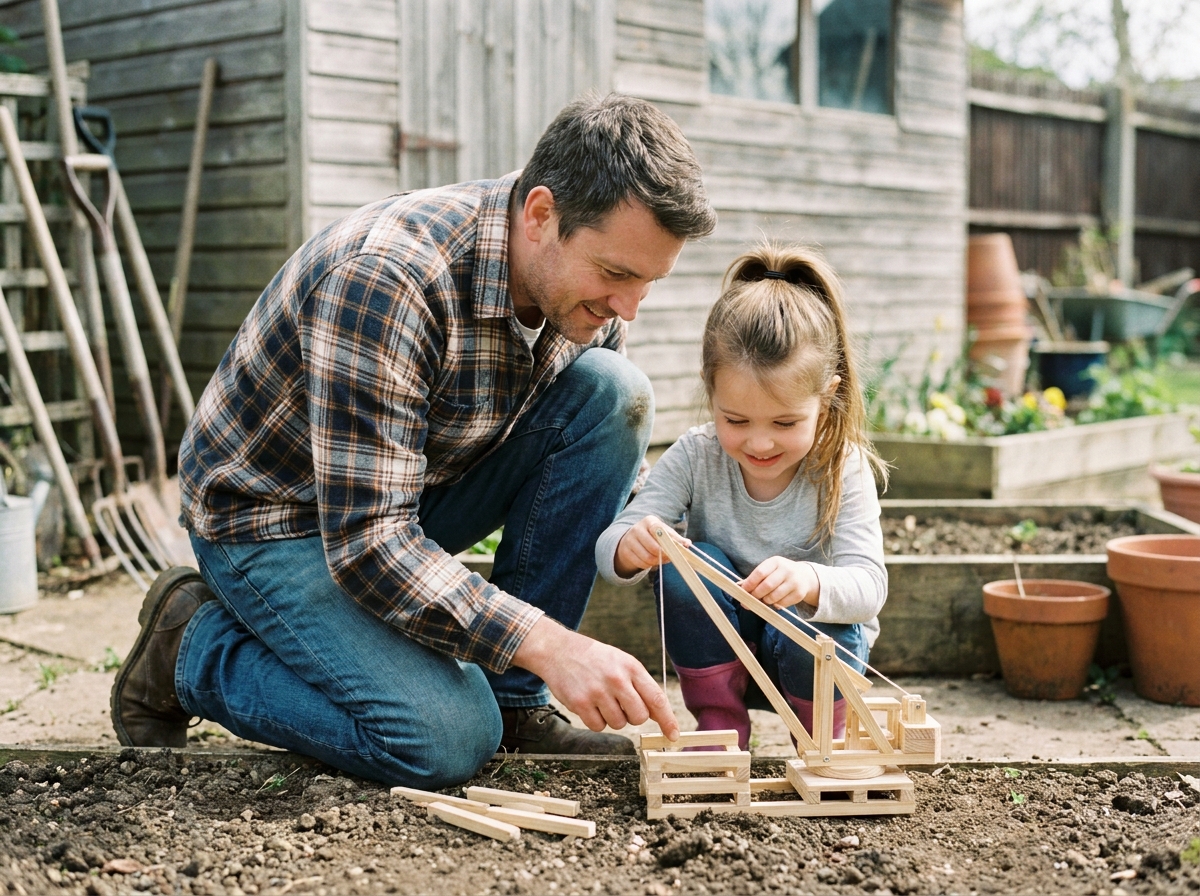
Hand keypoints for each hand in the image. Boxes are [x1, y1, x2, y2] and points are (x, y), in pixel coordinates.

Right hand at [512, 617, 679, 739]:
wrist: (558, 650)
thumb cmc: (594, 659)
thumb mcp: (621, 662)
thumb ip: (639, 685)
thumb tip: (658, 714)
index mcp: (631, 667)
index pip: (656, 698)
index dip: (667, 720)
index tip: (673, 735)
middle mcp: (616, 679)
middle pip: (639, 717)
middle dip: (633, 716)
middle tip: (621, 704)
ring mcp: (597, 692)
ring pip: (618, 724)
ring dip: (612, 718)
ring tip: (601, 699)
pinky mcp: (580, 703)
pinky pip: (597, 727)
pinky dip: (595, 720)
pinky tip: (589, 704)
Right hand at [614, 515, 690, 577]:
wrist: (631, 539)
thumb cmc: (653, 535)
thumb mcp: (664, 532)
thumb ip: (676, 538)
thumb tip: (687, 543)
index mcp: (649, 521)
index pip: (658, 530)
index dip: (668, 541)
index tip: (676, 549)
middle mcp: (637, 529)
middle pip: (654, 548)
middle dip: (664, 555)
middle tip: (669, 557)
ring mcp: (629, 540)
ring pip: (647, 558)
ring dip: (657, 562)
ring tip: (660, 559)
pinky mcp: (625, 551)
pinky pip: (641, 563)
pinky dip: (648, 565)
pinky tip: (650, 560)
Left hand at [741, 556, 820, 609]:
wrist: (804, 576)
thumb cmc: (780, 573)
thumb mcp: (769, 570)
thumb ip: (755, 578)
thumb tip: (738, 587)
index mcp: (776, 561)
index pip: (760, 572)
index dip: (749, 583)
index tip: (742, 591)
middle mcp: (786, 570)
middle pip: (767, 586)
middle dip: (755, 594)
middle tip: (749, 600)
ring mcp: (794, 582)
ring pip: (773, 597)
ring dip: (764, 601)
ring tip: (763, 600)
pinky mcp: (799, 594)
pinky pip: (782, 604)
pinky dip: (774, 605)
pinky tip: (774, 601)